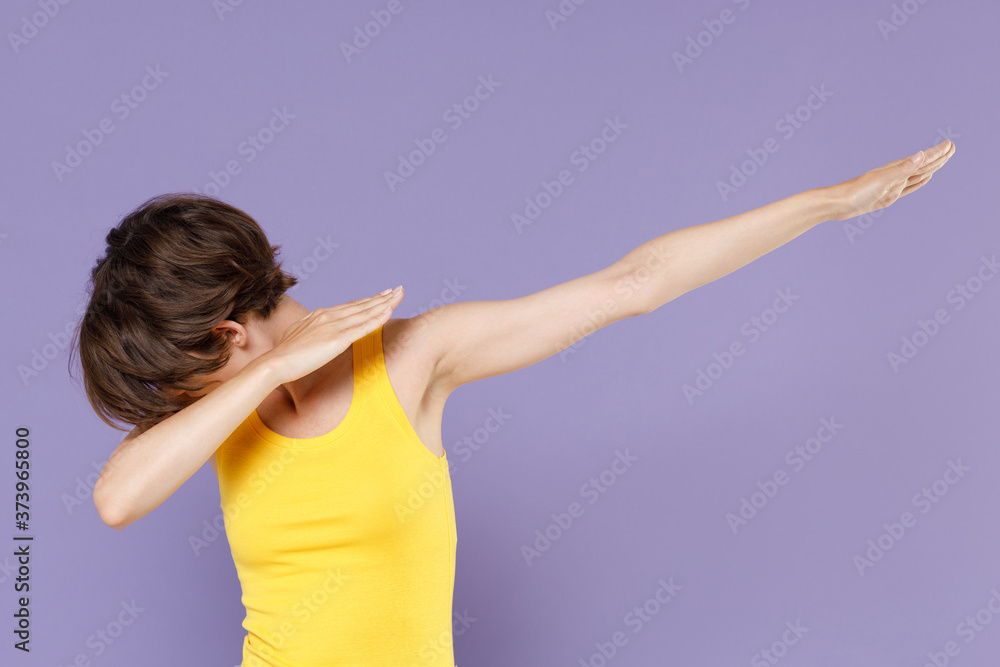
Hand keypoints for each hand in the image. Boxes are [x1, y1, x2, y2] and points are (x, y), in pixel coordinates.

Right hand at [262, 286, 403, 384]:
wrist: (275, 363)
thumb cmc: (284, 356)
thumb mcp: (299, 337)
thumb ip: (311, 332)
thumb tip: (316, 334)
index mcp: (319, 315)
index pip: (350, 306)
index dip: (367, 301)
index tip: (381, 295)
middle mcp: (328, 316)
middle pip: (361, 305)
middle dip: (382, 297)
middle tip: (398, 289)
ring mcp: (334, 326)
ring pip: (365, 312)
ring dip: (385, 302)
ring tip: (400, 294)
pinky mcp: (338, 339)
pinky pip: (363, 326)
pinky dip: (378, 317)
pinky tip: (390, 310)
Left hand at [827, 139, 955, 220]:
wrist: (838, 204)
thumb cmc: (857, 192)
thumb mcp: (882, 181)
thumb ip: (902, 169)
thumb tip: (921, 155)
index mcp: (896, 169)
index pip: (923, 159)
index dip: (938, 153)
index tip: (951, 144)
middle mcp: (896, 175)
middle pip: (923, 164)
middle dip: (938, 157)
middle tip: (952, 147)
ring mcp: (893, 185)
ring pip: (918, 174)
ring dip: (932, 167)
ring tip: (942, 159)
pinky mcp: (888, 195)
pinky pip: (909, 186)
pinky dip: (920, 181)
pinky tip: (924, 178)